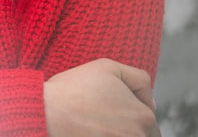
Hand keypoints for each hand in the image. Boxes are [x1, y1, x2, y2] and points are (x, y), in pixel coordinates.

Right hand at [43, 58, 159, 136]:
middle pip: (141, 135)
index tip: (110, 107)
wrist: (45, 113)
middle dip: (126, 127)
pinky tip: (90, 132)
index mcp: (143, 117)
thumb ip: (139, 79)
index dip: (131, 111)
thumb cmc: (74, 89)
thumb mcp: (109, 67)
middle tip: (102, 118)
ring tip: (95, 126)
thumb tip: (152, 101)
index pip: (149, 123)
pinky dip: (104, 136)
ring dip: (116, 133)